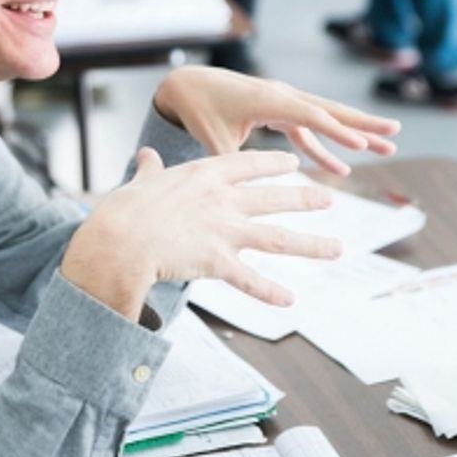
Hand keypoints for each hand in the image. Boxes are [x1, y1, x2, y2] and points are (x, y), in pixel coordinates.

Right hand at [61, 148, 341, 318]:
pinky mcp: (218, 262)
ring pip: (277, 238)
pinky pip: (250, 281)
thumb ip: (149, 169)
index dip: (274, 164)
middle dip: (304, 199)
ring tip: (337, 248)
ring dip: (310, 245)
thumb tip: (145, 155)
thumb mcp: (141, 182)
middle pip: (274, 198)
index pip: (249, 164)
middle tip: (329, 199)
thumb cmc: (123, 210)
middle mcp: (223, 200)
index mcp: (205, 175)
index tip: (293, 163)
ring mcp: (225, 231)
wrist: (119, 241)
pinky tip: (290, 301)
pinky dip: (270, 292)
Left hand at [152, 66, 398, 175]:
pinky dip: (324, 148)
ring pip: (326, 119)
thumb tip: (248, 192)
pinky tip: (341, 169)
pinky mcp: (280, 112)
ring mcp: (284, 102)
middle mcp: (282, 96)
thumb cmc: (200, 109)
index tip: (362, 147)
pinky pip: (308, 131)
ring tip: (386, 147)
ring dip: (354, 134)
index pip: (311, 115)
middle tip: (394, 133)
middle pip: (331, 110)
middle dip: (363, 124)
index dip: (337, 132)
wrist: (189, 85)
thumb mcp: (214, 138)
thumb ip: (235, 161)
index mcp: (269, 98)